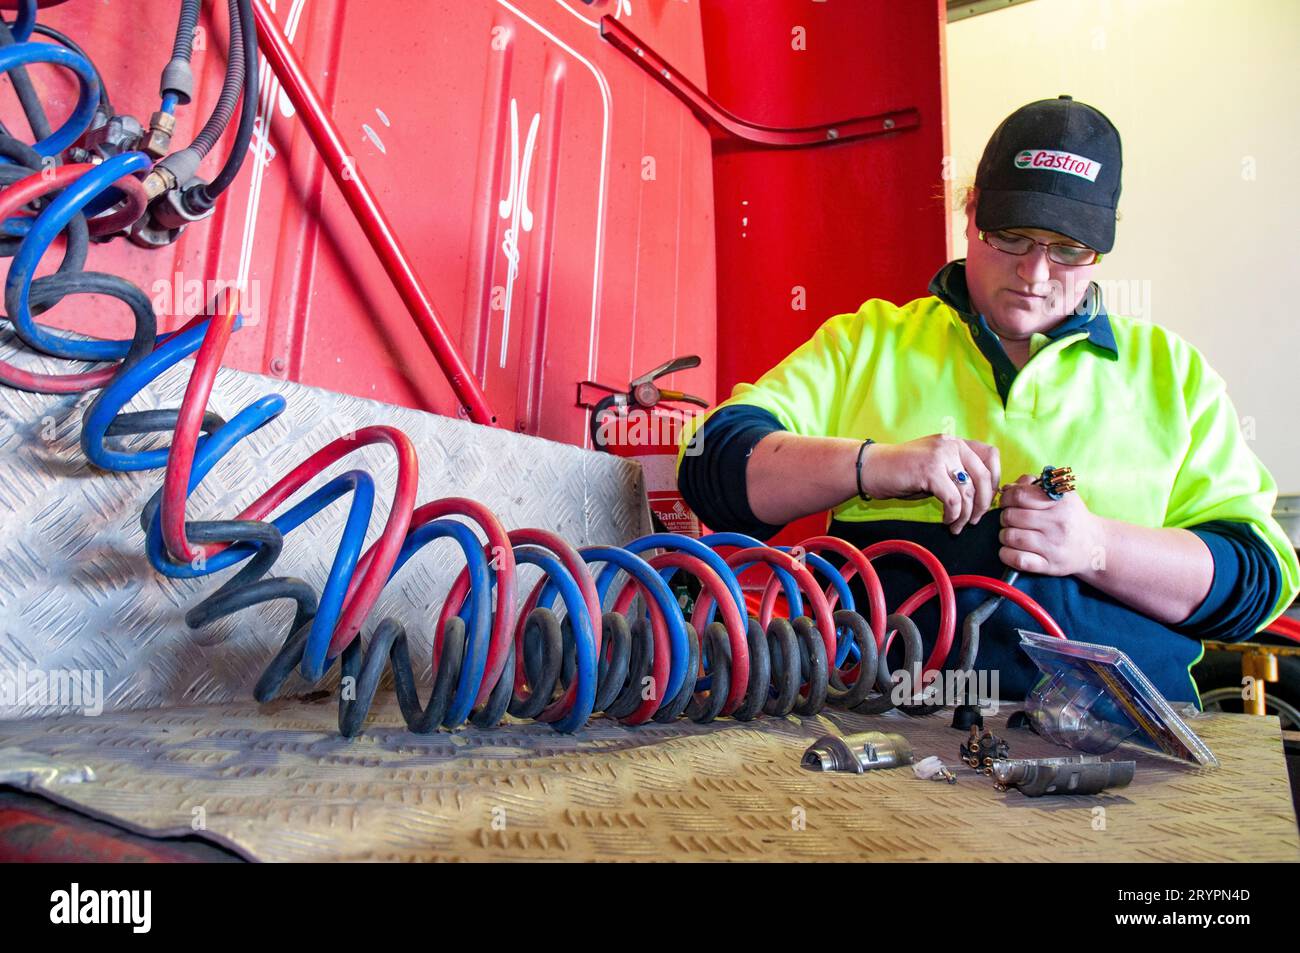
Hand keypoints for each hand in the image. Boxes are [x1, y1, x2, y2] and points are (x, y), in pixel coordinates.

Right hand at [859, 434, 1000, 533]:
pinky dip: (953, 515)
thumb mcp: (934, 465)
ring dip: (966, 515)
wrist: (870, 468)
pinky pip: (953, 500)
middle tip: (975, 520)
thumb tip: (981, 494)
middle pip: (984, 476)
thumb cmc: (900, 471)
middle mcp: (951, 444)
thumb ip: (956, 472)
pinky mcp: (930, 471)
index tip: (986, 499)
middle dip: (984, 504)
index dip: (995, 480)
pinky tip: (946, 521)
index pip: (991, 455)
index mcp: (955, 441)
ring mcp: (941, 456)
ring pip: (969, 492)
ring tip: (957, 526)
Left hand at [998, 474, 1106, 575]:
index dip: (1006, 498)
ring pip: (1010, 537)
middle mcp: (1057, 524)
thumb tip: (1007, 488)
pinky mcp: (1049, 566)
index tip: (1008, 502)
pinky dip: (1006, 554)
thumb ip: (1032, 485)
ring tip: (1013, 534)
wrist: (1094, 545)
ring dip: (1005, 535)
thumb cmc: (1070, 516)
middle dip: (1005, 517)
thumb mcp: (1060, 494)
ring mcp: (1053, 546)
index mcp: (1059, 502)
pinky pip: (1017, 560)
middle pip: (1011, 516)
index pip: (1019, 495)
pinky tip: (1011, 550)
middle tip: (1011, 519)